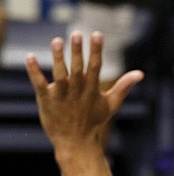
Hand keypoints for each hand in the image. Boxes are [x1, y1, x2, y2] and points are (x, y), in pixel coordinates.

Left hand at [25, 32, 143, 152]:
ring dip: (58, 57)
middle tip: (77, 33)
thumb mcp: (112, 104)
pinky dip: (34, 71)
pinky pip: (38, 83)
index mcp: (92, 90)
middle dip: (77, 51)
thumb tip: (140, 73)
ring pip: (59, 74)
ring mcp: (61, 96)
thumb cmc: (94, 121)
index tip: (97, 34)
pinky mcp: (46, 100)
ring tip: (57, 40)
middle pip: (77, 68)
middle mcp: (77, 91)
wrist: (75, 142)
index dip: (96, 50)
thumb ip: (124, 86)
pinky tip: (30, 57)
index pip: (95, 66)